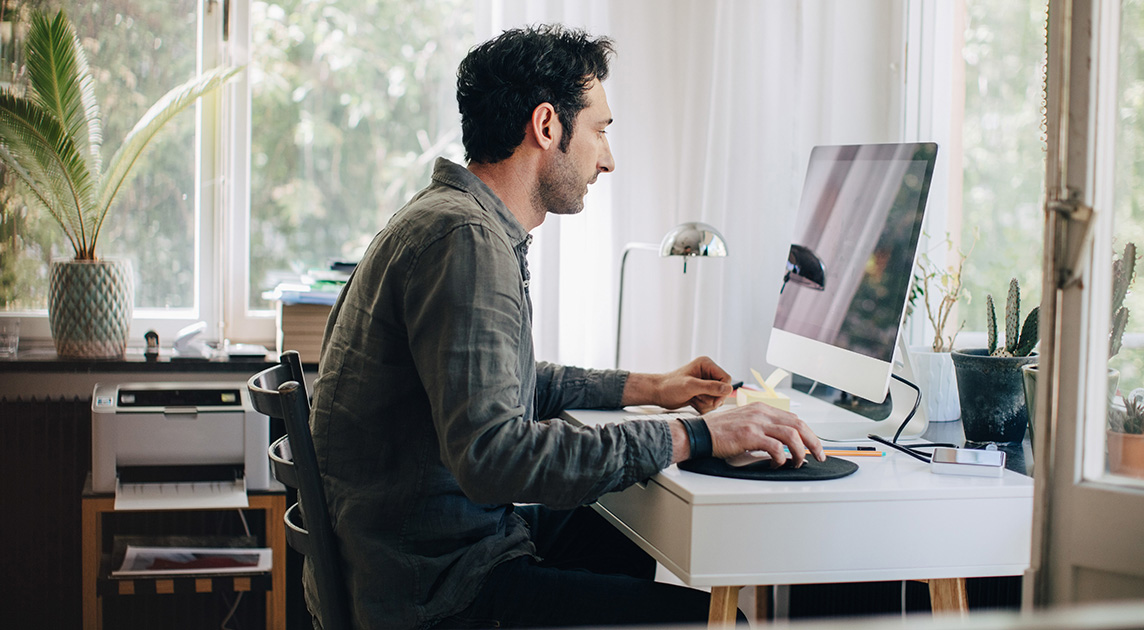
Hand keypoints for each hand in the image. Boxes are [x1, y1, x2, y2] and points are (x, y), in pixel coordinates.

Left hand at [623, 356, 733, 413]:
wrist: (658, 393)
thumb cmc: (670, 386)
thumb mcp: (691, 386)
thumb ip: (710, 387)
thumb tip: (728, 389)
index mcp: (706, 364)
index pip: (726, 379)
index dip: (722, 391)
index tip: (714, 401)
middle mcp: (708, 372)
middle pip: (723, 390)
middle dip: (712, 399)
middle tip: (698, 398)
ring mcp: (705, 383)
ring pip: (717, 399)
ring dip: (706, 404)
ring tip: (693, 399)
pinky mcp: (702, 393)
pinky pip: (710, 404)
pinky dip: (703, 407)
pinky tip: (692, 402)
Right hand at [699, 403, 824, 466]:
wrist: (699, 433)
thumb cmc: (718, 431)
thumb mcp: (744, 421)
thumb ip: (762, 427)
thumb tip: (781, 444)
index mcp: (762, 408)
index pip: (794, 418)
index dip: (809, 433)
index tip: (814, 445)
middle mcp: (761, 412)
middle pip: (798, 424)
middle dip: (813, 442)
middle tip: (819, 455)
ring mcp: (756, 422)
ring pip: (791, 435)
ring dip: (800, 451)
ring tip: (798, 462)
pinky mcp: (749, 435)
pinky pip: (776, 447)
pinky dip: (781, 458)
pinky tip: (778, 464)